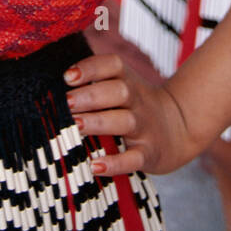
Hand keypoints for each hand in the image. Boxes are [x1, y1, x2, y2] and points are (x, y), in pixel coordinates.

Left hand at [63, 52, 197, 176]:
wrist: (180, 127)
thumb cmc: (135, 105)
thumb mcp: (122, 85)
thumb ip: (95, 81)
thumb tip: (50, 83)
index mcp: (128, 80)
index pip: (112, 65)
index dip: (91, 68)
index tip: (67, 76)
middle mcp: (137, 100)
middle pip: (119, 91)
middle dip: (90, 96)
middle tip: (65, 103)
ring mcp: (145, 127)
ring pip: (125, 121)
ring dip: (98, 122)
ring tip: (75, 125)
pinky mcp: (149, 153)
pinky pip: (134, 158)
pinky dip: (115, 163)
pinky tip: (95, 166)